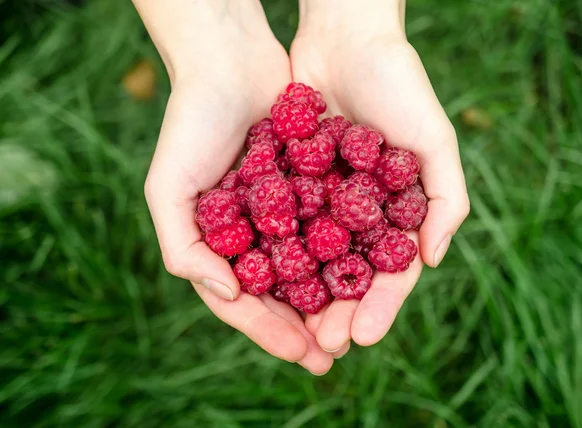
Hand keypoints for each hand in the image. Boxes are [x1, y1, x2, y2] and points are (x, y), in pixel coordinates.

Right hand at [137, 0, 332, 373]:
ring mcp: (283, 210)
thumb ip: (183, 246)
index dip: (269, 330)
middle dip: (307, 323)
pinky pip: (334, 224)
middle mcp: (253, 232)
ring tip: (357, 326)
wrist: (231, 62)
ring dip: (333, 296)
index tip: (301, 354)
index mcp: (219, 243)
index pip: (244, 299)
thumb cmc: (191, 123)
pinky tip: (371, 272)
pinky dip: (349, 249)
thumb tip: (227, 294)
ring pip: (313, 264)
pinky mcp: (312, 185)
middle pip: (283, 290)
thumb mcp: (168, 187)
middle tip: (334, 355)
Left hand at [291, 0, 469, 350]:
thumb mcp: (434, 139)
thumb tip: (435, 259)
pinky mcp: (289, 181)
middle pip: (346, 274)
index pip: (389, 272)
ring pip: (310, 259)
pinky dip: (271, 253)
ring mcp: (323, 199)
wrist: (345, 39)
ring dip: (301, 296)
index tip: (361, 337)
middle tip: (321, 347)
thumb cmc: (399, 85)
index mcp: (396, 211)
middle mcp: (359, 211)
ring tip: (290, 330)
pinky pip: (279, 224)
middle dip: (335, 312)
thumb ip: (446, 198)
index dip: (378, 308)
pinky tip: (258, 283)